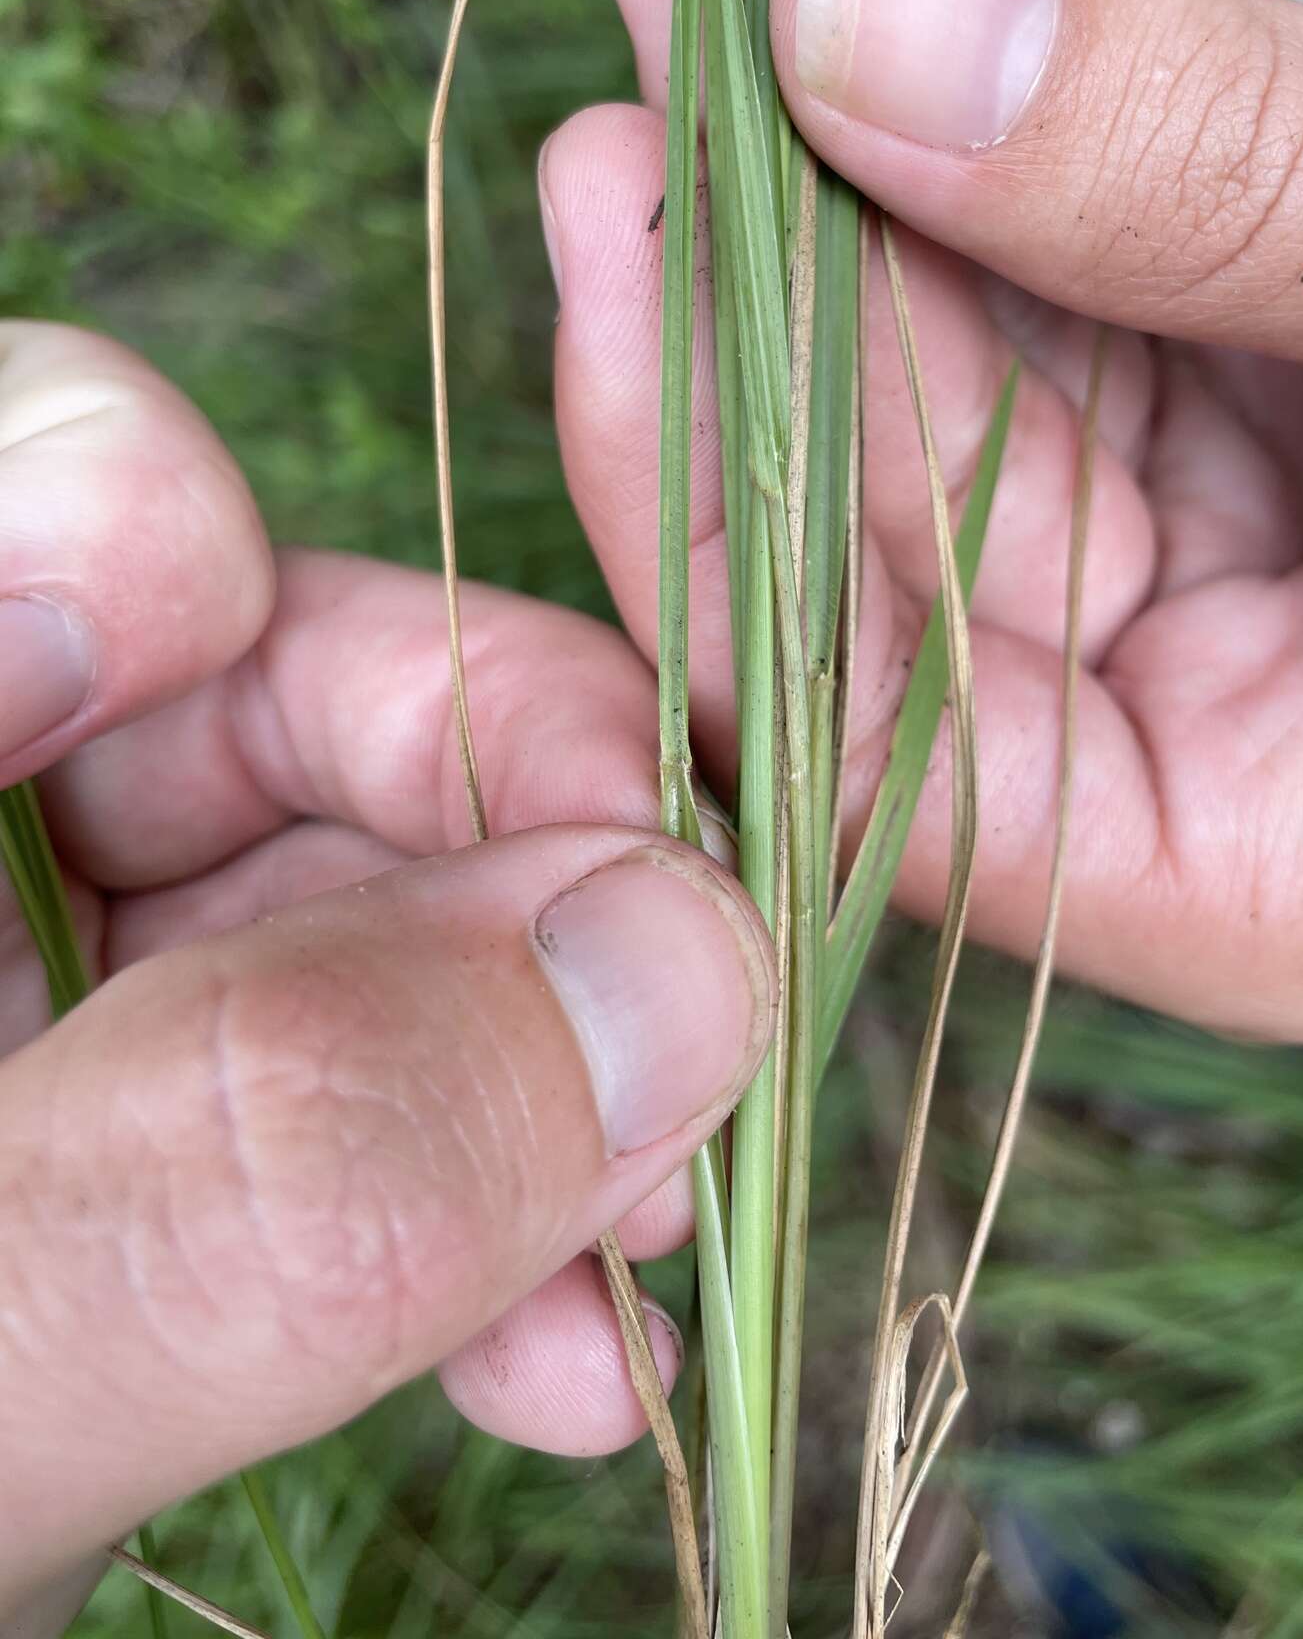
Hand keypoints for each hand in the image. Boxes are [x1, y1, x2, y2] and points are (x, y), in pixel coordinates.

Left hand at [0, 325, 774, 1630]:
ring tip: (643, 1232)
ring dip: (526, 1048)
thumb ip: (237, 1179)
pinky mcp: (120, 1135)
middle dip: (477, 819)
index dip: (150, 533)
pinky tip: (560, 1333)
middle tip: (673, 994)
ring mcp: (13, 993)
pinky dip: (477, 1190)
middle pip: (210, 671)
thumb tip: (670, 966)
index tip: (346, 748)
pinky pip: (341, 1078)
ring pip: (324, 887)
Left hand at [544, 0, 1302, 1048]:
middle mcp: (1175, 735)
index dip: (718, 473)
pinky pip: (1060, 237)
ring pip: (951, 327)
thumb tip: (857, 8)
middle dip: (772, 193)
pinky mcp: (1226, 401)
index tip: (625, 190)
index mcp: (1246, 868)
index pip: (875, 733)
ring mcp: (1189, 560)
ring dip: (874, 77)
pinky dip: (1019, 56)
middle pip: (877, 488)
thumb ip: (1237, 191)